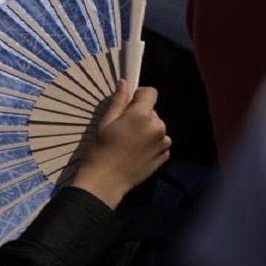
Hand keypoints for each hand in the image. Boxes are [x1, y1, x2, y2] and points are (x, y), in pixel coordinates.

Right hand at [70, 80, 170, 209]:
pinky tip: (135, 153)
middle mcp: (158, 127)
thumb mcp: (105, 123)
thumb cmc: (100, 151)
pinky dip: (150, 144)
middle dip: (139, 115)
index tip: (127, 104)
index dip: (138, 95)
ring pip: (156, 127)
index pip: (150, 92)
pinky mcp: (164, 157)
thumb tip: (124, 83)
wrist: (105, 182)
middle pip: (152, 111)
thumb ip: (118, 102)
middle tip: (121, 129)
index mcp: (142, 116)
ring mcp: (163, 144)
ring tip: (128, 143)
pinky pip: (159, 142)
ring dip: (146, 131)